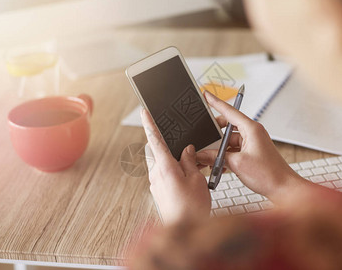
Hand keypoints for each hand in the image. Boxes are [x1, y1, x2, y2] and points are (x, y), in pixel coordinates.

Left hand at [141, 109, 210, 224]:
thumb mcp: (196, 179)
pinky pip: (163, 174)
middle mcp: (156, 174)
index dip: (149, 124)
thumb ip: (189, 161)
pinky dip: (173, 170)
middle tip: (183, 145)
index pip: (154, 140)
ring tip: (192, 165)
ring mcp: (156, 184)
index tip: (144, 112)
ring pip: (161, 163)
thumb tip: (186, 150)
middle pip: (157, 151)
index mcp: (165, 167)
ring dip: (173, 160)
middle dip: (167, 145)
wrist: (184, 230)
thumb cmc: (192, 208)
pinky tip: (188, 176)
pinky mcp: (158, 191)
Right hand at [197, 91, 308, 203]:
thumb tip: (201, 155)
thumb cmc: (269, 174)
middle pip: (227, 126)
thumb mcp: (237, 164)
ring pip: (228, 141)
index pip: (229, 111)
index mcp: (251, 129)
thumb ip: (216, 157)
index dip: (215, 102)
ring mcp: (252, 143)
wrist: (284, 189)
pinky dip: (225, 156)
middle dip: (213, 133)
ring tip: (208, 158)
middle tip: (202, 138)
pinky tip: (218, 165)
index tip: (206, 94)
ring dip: (218, 149)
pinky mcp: (251, 153)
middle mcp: (252, 133)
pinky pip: (233, 150)